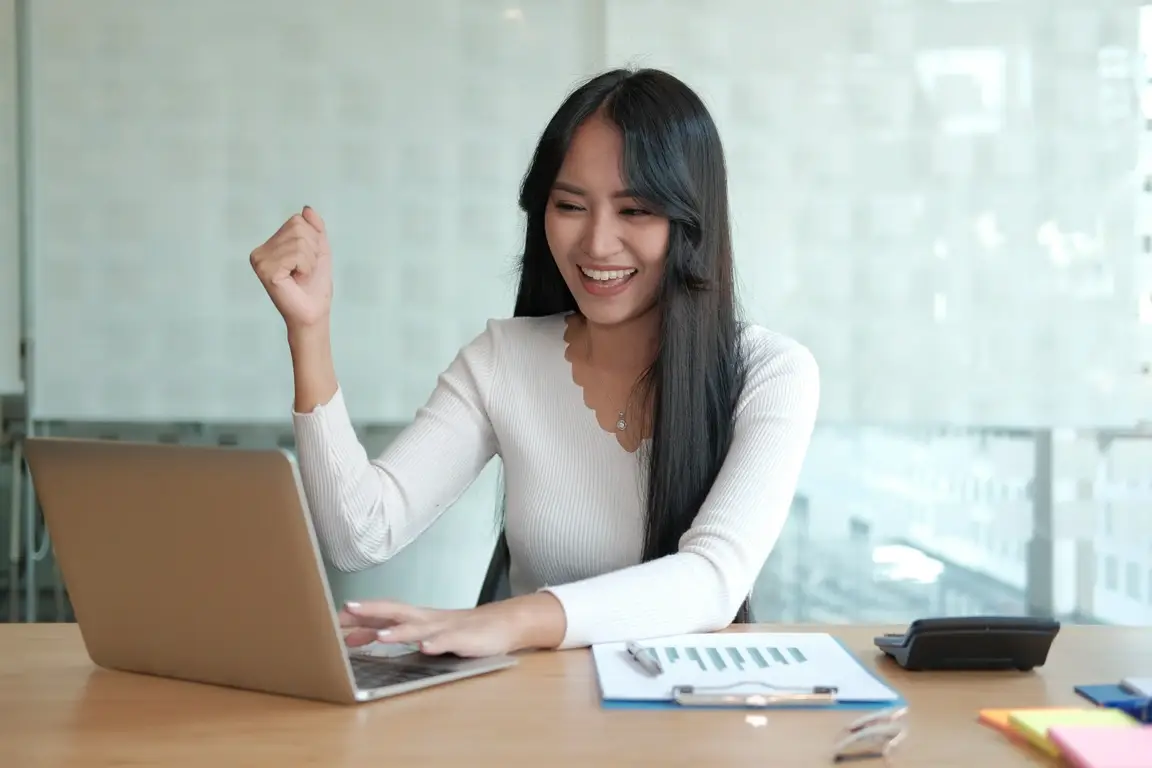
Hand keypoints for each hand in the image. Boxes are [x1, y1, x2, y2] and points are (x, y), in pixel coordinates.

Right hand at [250, 206, 332, 330]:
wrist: (315, 312)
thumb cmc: (315, 285)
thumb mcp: (319, 251)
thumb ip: (314, 228)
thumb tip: (306, 208)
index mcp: (270, 244)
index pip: (298, 220)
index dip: (313, 240)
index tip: (307, 262)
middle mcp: (260, 251)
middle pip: (298, 227)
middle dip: (312, 250)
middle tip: (305, 271)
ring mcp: (260, 260)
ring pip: (299, 241)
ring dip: (309, 261)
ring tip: (301, 276)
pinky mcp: (266, 270)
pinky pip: (296, 255)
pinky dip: (305, 268)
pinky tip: (296, 280)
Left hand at [338, 594, 566, 657]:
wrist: (502, 625)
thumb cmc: (458, 629)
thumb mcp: (420, 632)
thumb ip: (390, 632)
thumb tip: (354, 637)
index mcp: (415, 617)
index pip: (382, 612)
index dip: (358, 614)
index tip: (332, 619)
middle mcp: (426, 619)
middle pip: (395, 611)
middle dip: (371, 612)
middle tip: (346, 612)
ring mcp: (445, 627)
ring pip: (419, 628)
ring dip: (400, 631)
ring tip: (380, 637)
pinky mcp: (464, 639)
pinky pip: (449, 641)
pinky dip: (436, 644)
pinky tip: (426, 648)